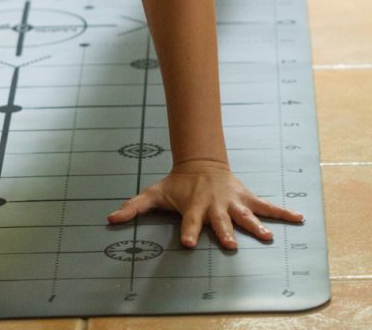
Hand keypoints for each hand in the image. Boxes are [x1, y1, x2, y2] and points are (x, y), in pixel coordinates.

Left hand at [106, 158, 303, 248]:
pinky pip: (266, 206)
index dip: (190, 232)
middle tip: (230, 245)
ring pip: (245, 215)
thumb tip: (109, 219)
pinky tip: (299, 218)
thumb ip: (133, 208)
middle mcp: (214, 206)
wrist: (201, 163)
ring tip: (266, 237)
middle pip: (220, 221)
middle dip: (225, 232)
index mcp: (193, 207)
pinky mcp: (246, 198)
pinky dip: (282, 212)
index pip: (190, 222)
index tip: (191, 244)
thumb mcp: (153, 194)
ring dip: (255, 226)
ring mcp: (232, 202)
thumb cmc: (176, 184)